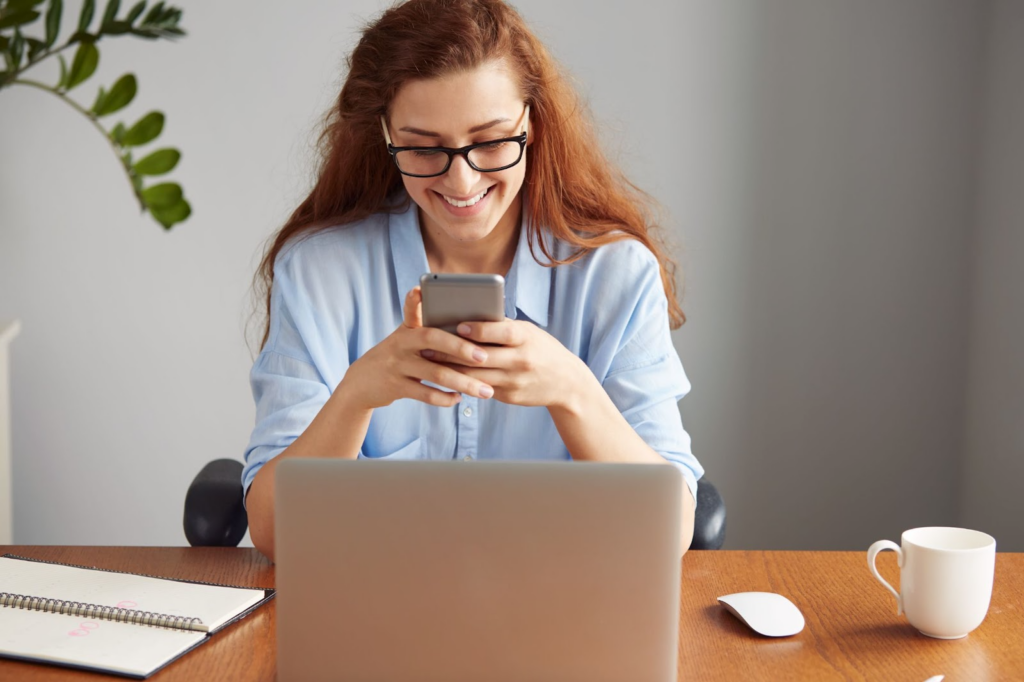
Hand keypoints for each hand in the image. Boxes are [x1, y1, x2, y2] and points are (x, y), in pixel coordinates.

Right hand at [338, 287, 494, 409]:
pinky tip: (458, 398)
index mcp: (407, 329)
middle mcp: (401, 343)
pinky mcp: (396, 386)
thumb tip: (470, 334)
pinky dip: (445, 398)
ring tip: (485, 391)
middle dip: (461, 347)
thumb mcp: (405, 340)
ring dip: (464, 383)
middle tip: (484, 357)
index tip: (419, 289)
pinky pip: (425, 394)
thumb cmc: (397, 357)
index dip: (414, 300)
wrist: (362, 383)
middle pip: (432, 339)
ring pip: (436, 372)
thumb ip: (428, 333)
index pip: (411, 310)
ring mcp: (397, 365)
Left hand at [425, 319, 591, 408]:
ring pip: (475, 376)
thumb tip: (468, 317)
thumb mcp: (529, 333)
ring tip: (430, 360)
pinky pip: (481, 388)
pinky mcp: (509, 396)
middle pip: (480, 356)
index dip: (478, 329)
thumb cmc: (542, 350)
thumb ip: (503, 327)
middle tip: (427, 345)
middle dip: (451, 351)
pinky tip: (446, 376)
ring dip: (450, 369)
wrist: (567, 383)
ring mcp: (514, 380)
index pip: (499, 331)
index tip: (457, 326)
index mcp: (525, 339)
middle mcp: (520, 360)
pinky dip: (462, 382)